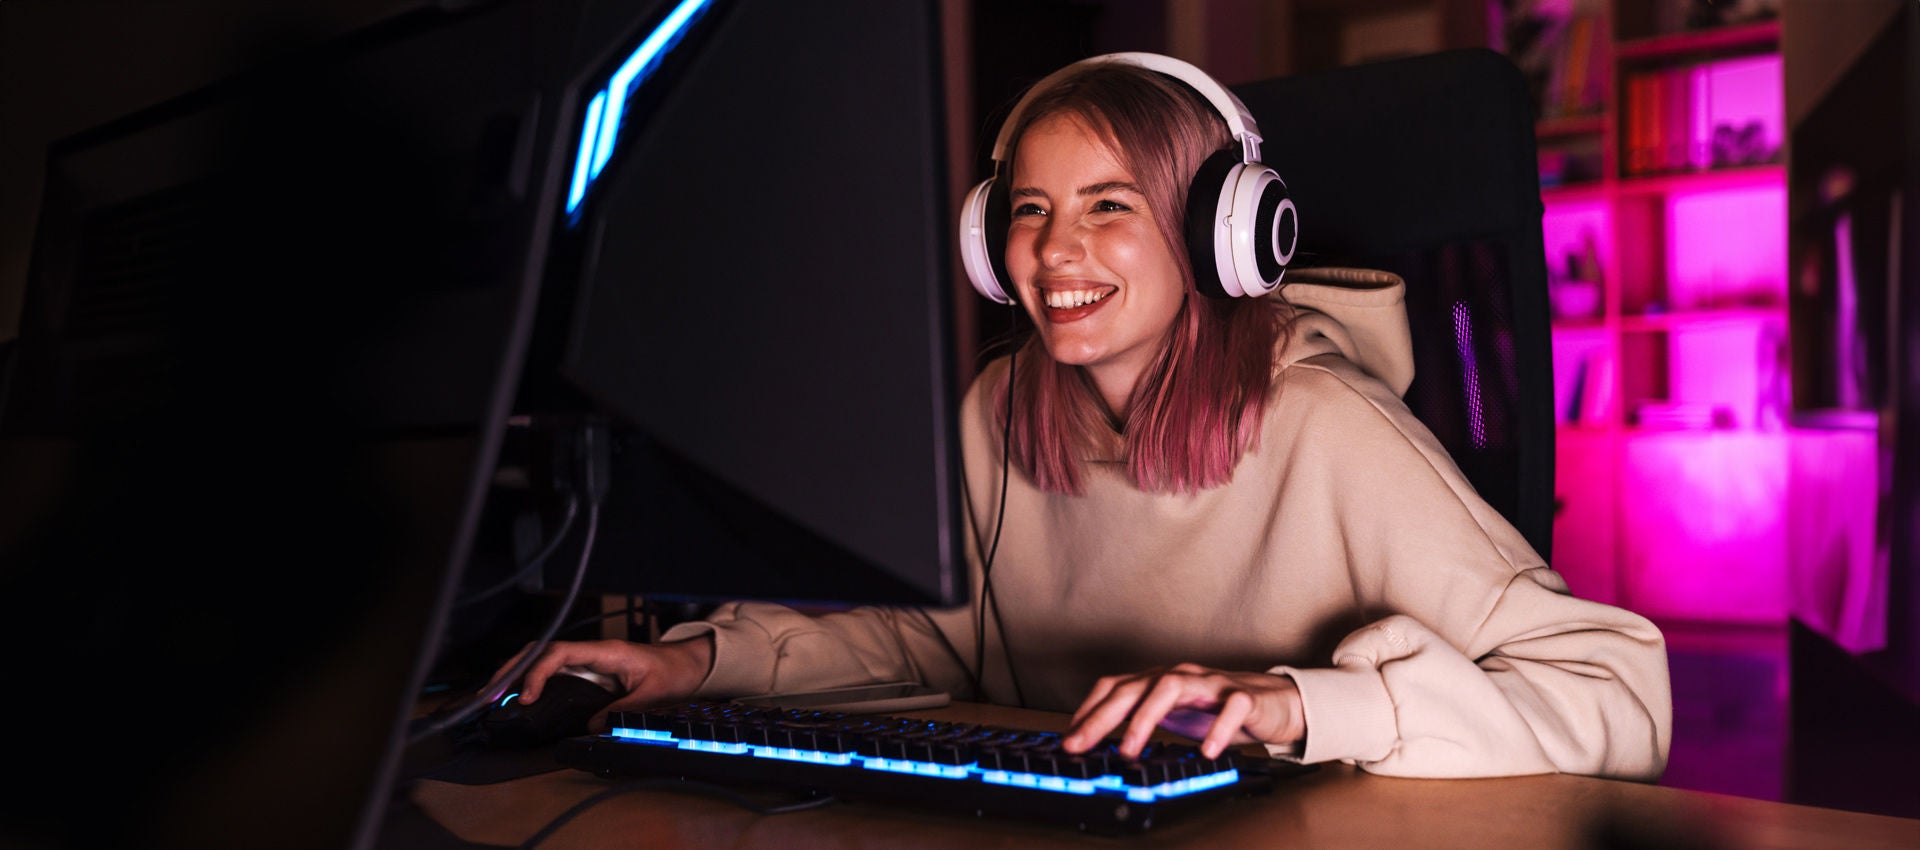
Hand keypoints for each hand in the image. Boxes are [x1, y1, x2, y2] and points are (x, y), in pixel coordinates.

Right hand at [485, 636, 713, 730]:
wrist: (687, 665)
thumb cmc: (672, 673)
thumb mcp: (652, 695)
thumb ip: (622, 710)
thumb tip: (592, 725)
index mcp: (606, 652)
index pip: (560, 653)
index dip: (537, 672)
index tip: (524, 695)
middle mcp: (592, 652)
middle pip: (542, 651)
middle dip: (512, 668)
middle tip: (489, 693)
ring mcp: (588, 660)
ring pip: (543, 659)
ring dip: (517, 673)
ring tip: (493, 694)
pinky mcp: (588, 670)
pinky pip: (553, 669)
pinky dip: (531, 679)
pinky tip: (517, 694)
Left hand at [1062, 663, 1304, 759]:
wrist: (1276, 703)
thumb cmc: (1219, 709)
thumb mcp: (1173, 717)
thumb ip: (1142, 723)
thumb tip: (1101, 744)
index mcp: (1159, 681)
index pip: (1115, 687)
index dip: (1088, 710)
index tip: (1067, 738)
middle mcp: (1180, 676)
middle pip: (1135, 686)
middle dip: (1103, 716)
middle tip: (1081, 744)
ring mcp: (1212, 683)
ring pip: (1172, 687)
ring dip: (1146, 718)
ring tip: (1129, 749)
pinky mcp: (1245, 696)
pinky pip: (1230, 707)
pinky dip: (1217, 728)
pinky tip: (1207, 750)